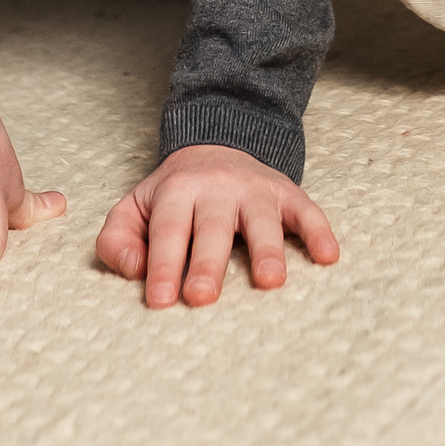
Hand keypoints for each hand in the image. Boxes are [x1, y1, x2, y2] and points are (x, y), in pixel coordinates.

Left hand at [95, 142, 340, 310]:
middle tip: (202, 297)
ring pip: (262, 220)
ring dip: (267, 250)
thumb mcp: (133, 207)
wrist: (216, 145)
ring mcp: (255, 189)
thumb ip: (117, 239)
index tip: (160, 300)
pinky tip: (327, 256)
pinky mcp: (287, 193)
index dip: (163, 265)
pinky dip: (319, 232)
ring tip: (269, 281)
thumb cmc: (173, 196)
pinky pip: (307, 211)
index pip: (168, 230)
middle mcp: (216, 188)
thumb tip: (134, 270)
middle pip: (212, 227)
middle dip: (208, 264)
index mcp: (176, 191)